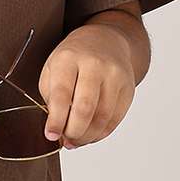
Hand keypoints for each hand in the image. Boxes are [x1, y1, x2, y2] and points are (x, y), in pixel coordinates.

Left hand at [38, 22, 136, 148]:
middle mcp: (93, 65)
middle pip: (85, 108)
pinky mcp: (128, 87)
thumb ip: (51, 97)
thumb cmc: (74, 57)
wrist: (106, 40)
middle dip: (73, 131)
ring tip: (76, 140)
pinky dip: (101, 133)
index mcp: (68, 58)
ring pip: (102, 118)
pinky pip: (115, 119)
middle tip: (65, 140)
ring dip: (87, 136)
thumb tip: (57, 130)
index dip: (56, 119)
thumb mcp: (52, 68)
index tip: (50, 135)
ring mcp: (114, 75)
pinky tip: (91, 134)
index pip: (62, 94)